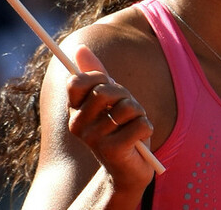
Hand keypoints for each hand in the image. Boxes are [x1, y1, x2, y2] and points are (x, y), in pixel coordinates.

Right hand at [66, 45, 155, 190]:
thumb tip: (80, 47)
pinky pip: (140, 124)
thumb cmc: (117, 129)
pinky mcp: (113, 151)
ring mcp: (94, 139)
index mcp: (74, 111)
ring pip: (127, 108)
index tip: (106, 85)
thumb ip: (95, 75)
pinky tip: (139, 140)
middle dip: (124, 95)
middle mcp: (78, 125)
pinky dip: (146, 128)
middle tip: (126, 109)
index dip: (96, 77)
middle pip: (104, 91)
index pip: (76, 81)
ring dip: (138, 113)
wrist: (126, 172)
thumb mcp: (107, 99)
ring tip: (133, 126)